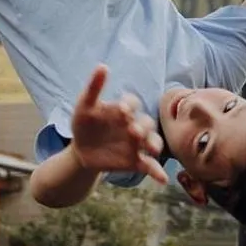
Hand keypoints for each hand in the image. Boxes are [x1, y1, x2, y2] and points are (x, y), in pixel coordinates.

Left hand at [69, 66, 168, 183]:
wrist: (82, 152)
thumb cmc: (84, 124)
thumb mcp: (84, 106)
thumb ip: (94, 88)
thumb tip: (102, 66)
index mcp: (123, 110)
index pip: (131, 103)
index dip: (129, 106)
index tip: (122, 111)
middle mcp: (135, 125)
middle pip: (147, 123)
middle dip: (143, 127)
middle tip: (133, 132)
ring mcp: (138, 144)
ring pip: (153, 142)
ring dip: (154, 145)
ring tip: (151, 150)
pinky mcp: (137, 161)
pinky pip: (150, 166)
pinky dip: (158, 172)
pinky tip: (163, 179)